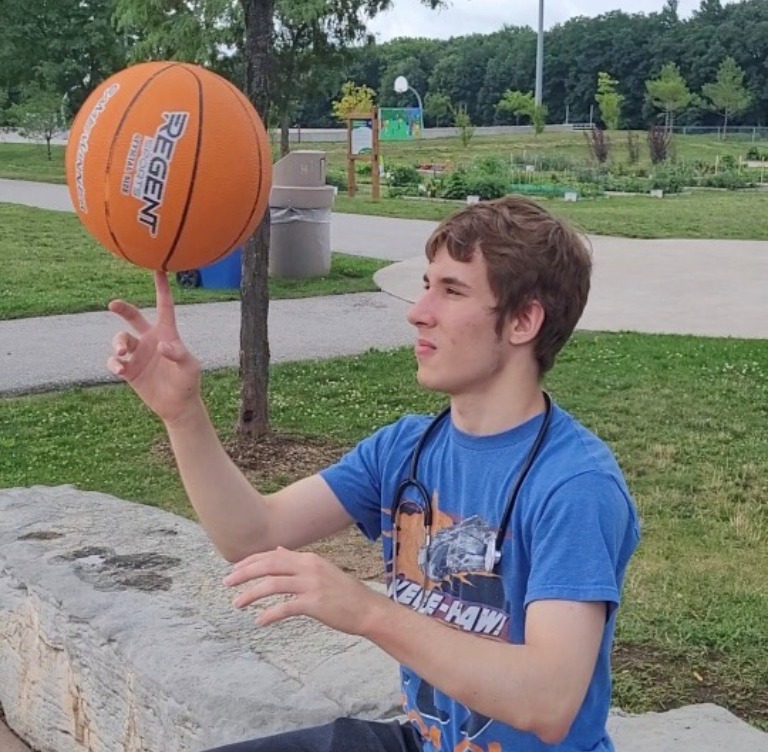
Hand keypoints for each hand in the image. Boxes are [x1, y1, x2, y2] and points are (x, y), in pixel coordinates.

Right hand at [107, 272, 201, 424]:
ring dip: (118, 343)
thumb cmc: (188, 382)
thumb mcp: (189, 368)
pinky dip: (114, 363)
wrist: (177, 405)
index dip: (162, 288)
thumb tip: (161, 346)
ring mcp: (138, 354)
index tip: (159, 268)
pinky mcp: (129, 370)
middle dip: (123, 309)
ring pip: (120, 340)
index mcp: (167, 333)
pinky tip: (120, 369)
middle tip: (113, 304)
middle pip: (133, 318)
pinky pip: (114, 361)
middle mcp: (151, 340)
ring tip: (122, 353)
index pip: (164, 306)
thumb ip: (178, 354)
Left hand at [223, 547, 387, 633]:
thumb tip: (277, 551)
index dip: (251, 561)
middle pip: (269, 565)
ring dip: (251, 594)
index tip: (234, 569)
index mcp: (308, 558)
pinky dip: (270, 614)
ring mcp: (312, 585)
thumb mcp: (320, 570)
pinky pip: (286, 607)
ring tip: (237, 604)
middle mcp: (308, 567)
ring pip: (273, 584)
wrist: (366, 609)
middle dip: (245, 572)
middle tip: (226, 582)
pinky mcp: (315, 603)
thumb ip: (297, 562)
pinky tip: (260, 621)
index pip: (272, 555)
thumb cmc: (342, 592)